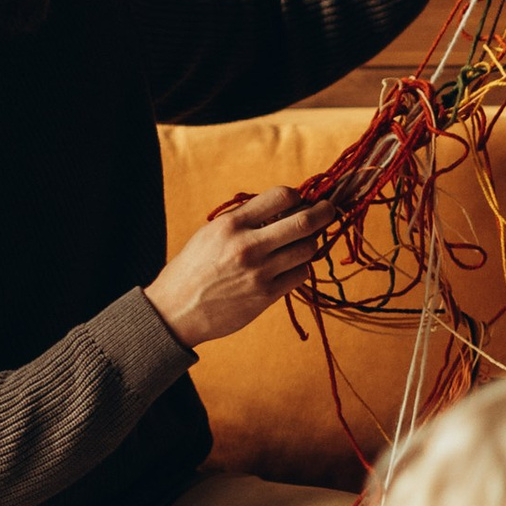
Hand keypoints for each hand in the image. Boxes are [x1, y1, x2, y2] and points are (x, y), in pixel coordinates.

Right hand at [145, 185, 342, 352]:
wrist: (175, 310)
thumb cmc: (193, 268)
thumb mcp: (211, 233)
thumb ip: (244, 219)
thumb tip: (283, 206)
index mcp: (231, 224)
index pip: (281, 196)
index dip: (297, 195)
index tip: (300, 199)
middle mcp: (248, 245)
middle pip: (304, 222)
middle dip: (324, 212)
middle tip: (329, 209)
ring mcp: (260, 272)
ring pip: (308, 249)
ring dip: (310, 243)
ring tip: (302, 243)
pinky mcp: (267, 295)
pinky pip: (301, 274)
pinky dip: (301, 267)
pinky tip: (290, 266)